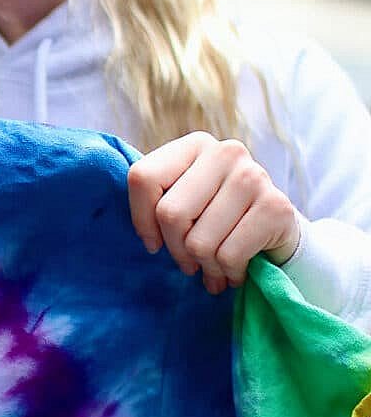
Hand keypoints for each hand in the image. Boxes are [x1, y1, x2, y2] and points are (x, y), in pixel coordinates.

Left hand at [127, 132, 299, 294]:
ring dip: (203, 266)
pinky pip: (228, 256)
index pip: (143, 178)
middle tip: (188, 262)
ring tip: (212, 267)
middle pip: (170, 214)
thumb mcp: (184, 198)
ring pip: (199, 242)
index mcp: (194, 144)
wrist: (275, 226)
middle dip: (175, 249)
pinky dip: (227, 272)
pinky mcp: (276, 207)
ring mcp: (253, 176)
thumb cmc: (216, 213)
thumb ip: (158, 201)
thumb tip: (148, 239)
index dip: (141, 219)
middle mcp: (225, 152)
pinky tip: (233, 270)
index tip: (153, 242)